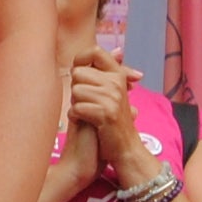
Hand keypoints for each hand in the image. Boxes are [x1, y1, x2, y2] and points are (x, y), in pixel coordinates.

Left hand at [66, 52, 150, 175]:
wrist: (126, 149)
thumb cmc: (114, 121)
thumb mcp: (115, 93)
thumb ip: (109, 73)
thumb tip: (119, 51)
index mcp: (118, 74)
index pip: (95, 51)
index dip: (80, 59)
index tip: (78, 73)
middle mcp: (116, 82)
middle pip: (78, 73)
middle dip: (76, 89)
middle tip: (86, 102)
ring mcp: (112, 97)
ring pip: (75, 91)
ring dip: (75, 104)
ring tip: (87, 114)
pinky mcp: (106, 113)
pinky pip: (77, 108)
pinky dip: (75, 117)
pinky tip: (84, 122)